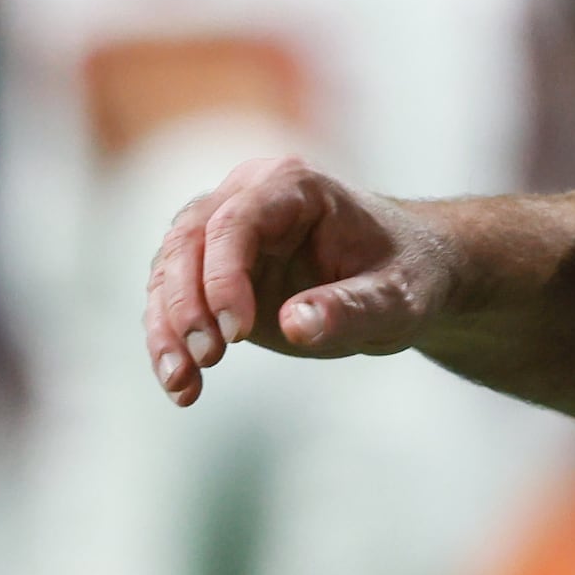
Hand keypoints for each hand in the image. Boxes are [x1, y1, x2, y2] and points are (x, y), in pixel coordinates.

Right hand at [142, 155, 457, 405]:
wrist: (403, 281)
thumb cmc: (407, 277)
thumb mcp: (398, 298)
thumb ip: (352, 308)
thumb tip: (295, 325)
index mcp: (293, 186)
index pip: (235, 222)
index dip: (224, 277)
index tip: (238, 335)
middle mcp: (248, 196)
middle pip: (187, 241)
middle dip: (187, 304)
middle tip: (209, 359)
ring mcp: (224, 232)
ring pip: (169, 271)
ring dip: (166, 330)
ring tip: (184, 384)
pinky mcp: (213, 272)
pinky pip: (173, 302)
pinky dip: (169, 344)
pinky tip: (184, 388)